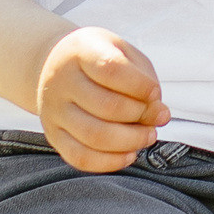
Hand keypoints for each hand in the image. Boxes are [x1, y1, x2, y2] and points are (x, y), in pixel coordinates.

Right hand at [35, 26, 165, 172]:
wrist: (56, 64)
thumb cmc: (100, 59)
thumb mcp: (125, 55)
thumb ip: (144, 81)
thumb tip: (160, 116)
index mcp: (81, 50)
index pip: (110, 69)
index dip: (140, 85)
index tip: (154, 92)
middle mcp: (61, 81)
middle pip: (106, 107)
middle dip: (141, 116)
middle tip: (157, 117)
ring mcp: (54, 110)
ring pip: (94, 136)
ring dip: (130, 141)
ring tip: (147, 136)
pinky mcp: (53, 135)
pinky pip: (80, 158)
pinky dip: (110, 162)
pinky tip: (129, 154)